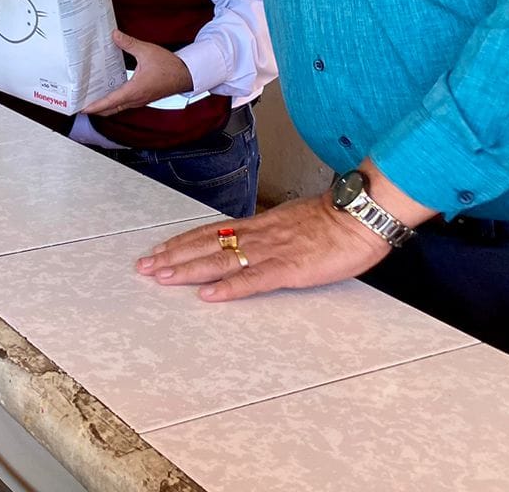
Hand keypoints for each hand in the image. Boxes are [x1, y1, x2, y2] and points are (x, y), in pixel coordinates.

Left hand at [83, 30, 194, 115]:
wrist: (186, 75)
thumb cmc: (169, 66)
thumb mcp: (146, 51)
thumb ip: (128, 43)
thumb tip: (114, 35)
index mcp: (134, 91)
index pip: (110, 102)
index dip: (95, 106)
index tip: (82, 108)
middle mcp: (135, 99)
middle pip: (110, 109)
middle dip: (95, 108)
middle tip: (80, 104)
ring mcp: (139, 100)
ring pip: (117, 107)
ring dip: (104, 106)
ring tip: (90, 99)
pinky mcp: (143, 97)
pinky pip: (124, 103)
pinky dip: (113, 102)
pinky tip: (108, 92)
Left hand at [136, 194, 392, 301]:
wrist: (364, 214)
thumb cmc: (337, 220)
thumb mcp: (295, 221)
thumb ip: (272, 232)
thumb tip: (254, 240)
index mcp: (262, 224)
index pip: (212, 232)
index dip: (183, 242)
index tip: (158, 251)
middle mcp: (260, 234)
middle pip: (207, 244)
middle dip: (173, 256)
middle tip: (144, 266)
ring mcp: (274, 251)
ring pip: (222, 260)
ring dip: (189, 269)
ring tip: (162, 276)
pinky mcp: (291, 268)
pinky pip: (255, 279)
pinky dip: (230, 287)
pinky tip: (208, 295)